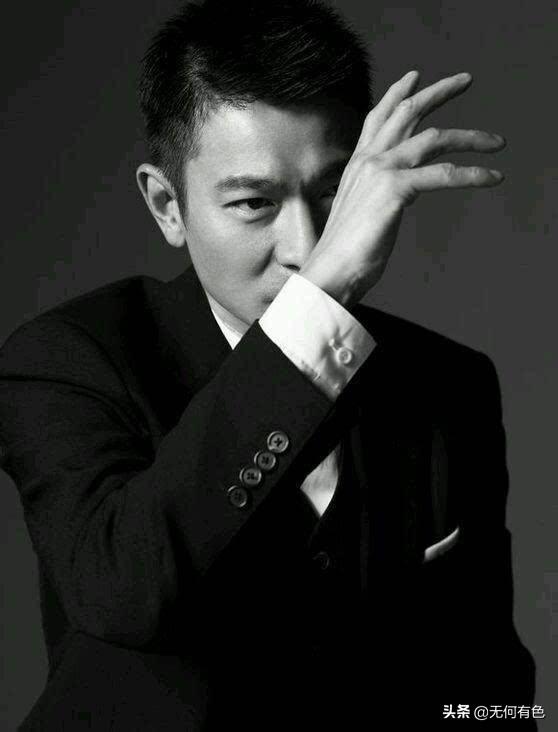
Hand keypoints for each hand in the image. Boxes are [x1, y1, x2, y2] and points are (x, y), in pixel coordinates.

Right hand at [299, 71, 505, 308]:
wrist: (330, 271)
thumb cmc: (344, 253)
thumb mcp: (359, 213)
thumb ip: (375, 195)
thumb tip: (397, 194)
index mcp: (357, 165)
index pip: (378, 119)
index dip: (397, 94)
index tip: (414, 77)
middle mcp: (368, 161)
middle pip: (408, 113)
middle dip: (438, 91)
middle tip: (465, 80)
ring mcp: (381, 171)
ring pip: (434, 138)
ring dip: (471, 137)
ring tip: (496, 142)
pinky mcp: (395, 189)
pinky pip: (445, 174)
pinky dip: (473, 174)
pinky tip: (492, 177)